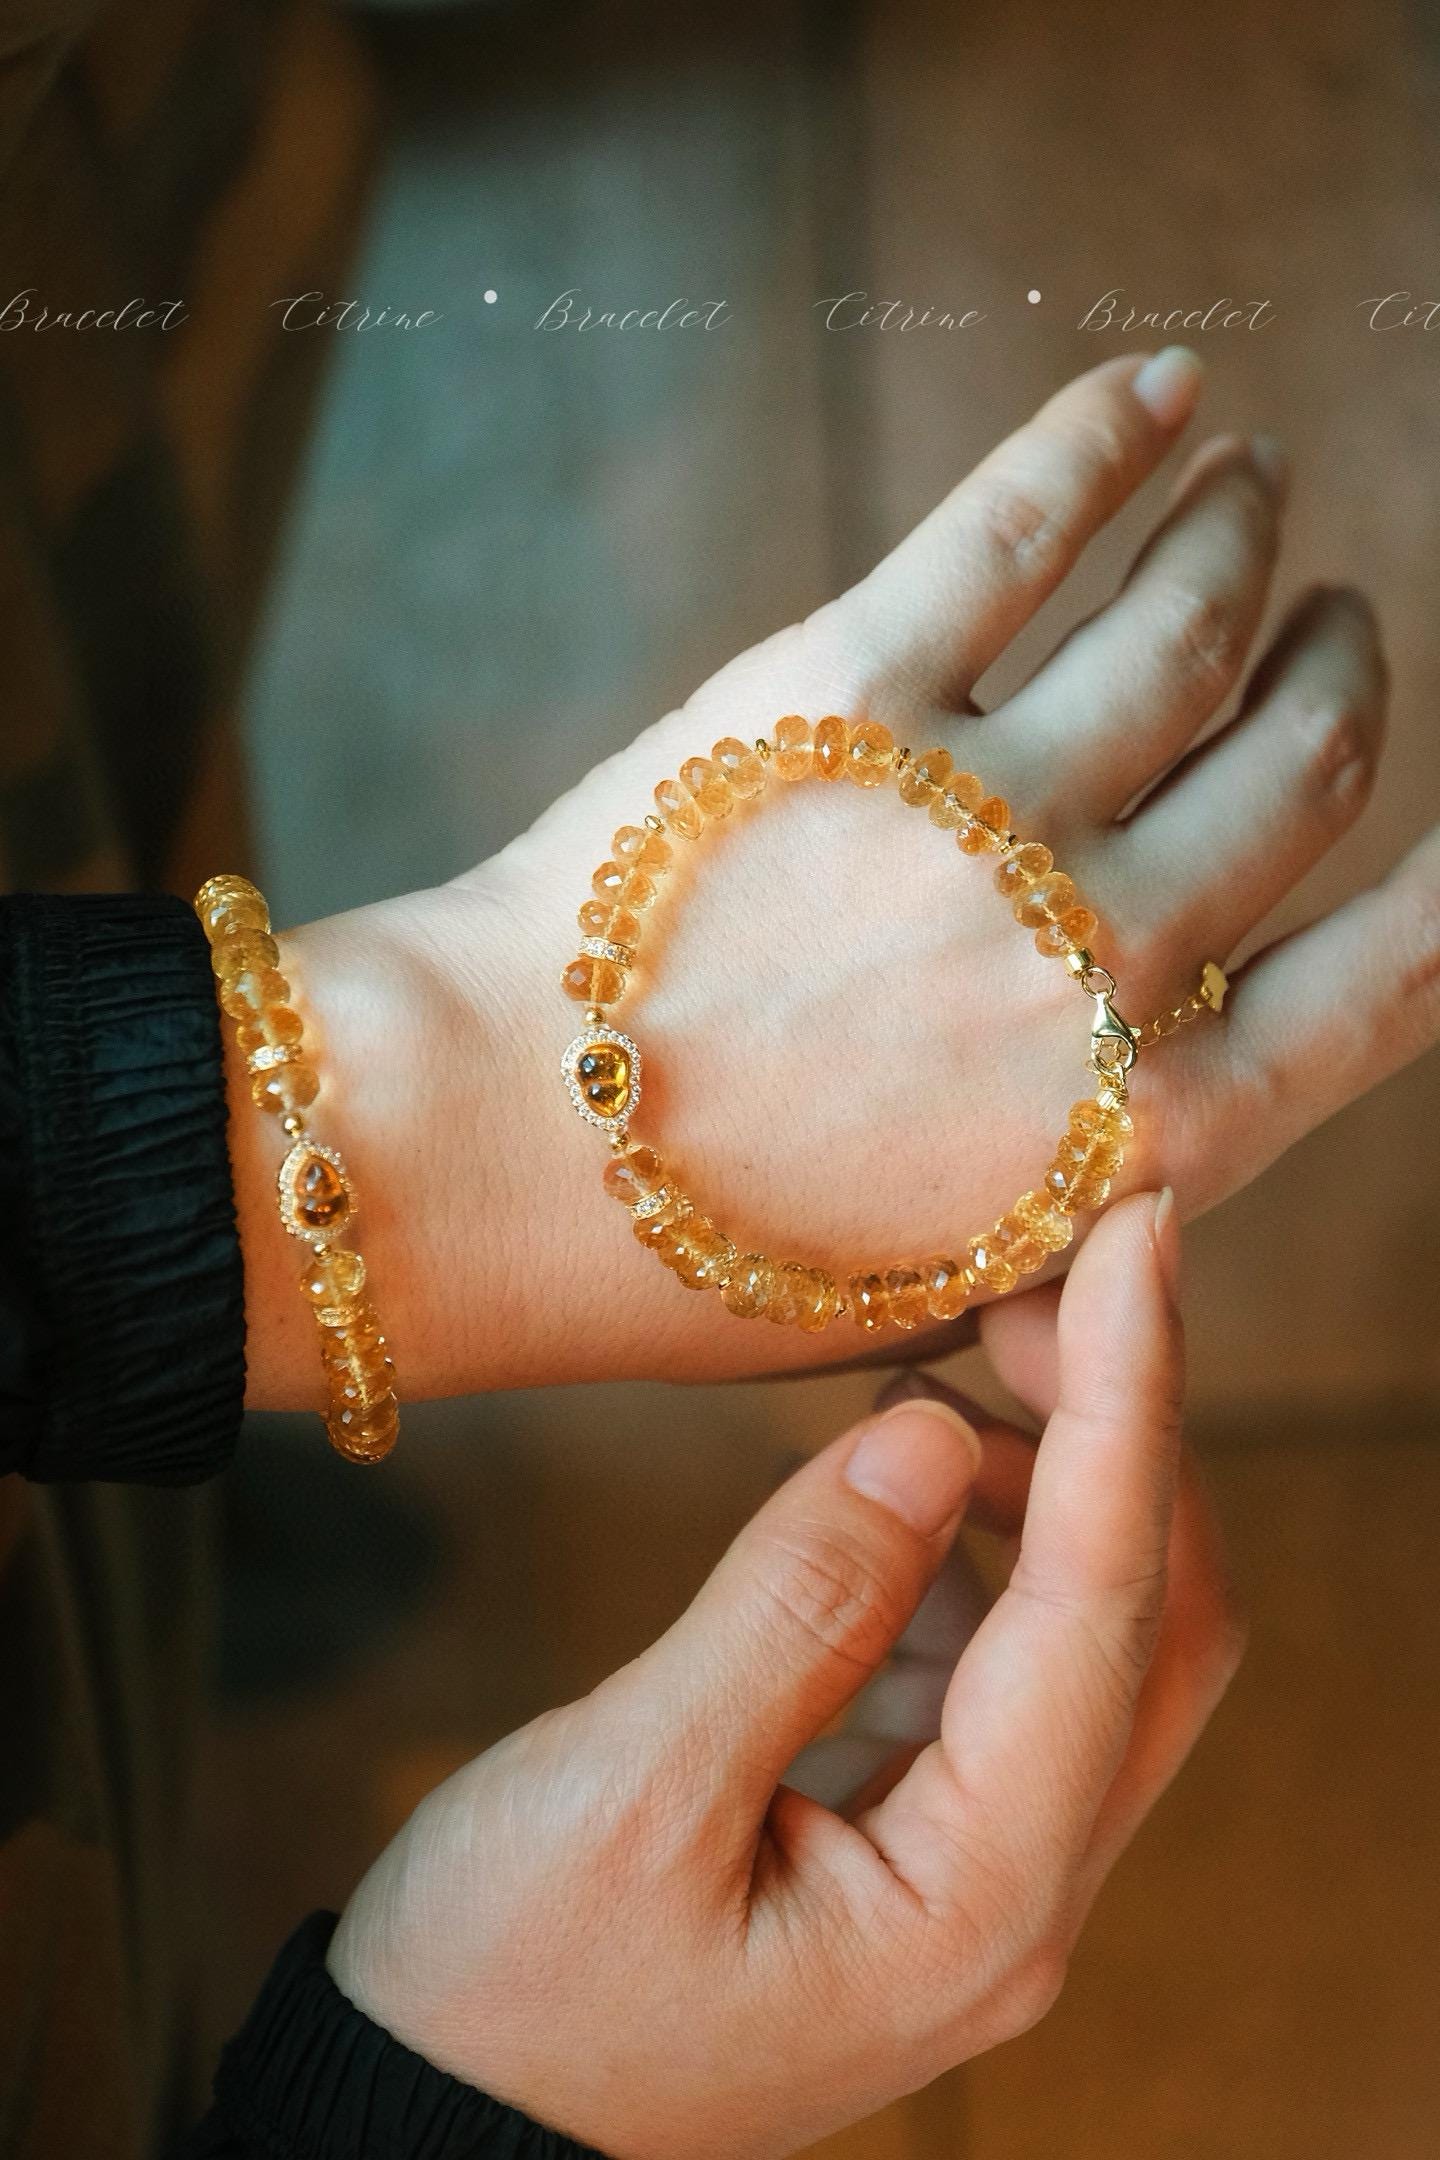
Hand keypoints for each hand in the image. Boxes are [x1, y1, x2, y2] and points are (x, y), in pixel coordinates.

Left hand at [235, 348, 1438, 1403]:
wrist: (486, 1159)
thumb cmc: (696, 1260)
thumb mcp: (943, 1299)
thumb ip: (1085, 1222)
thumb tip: (1168, 1157)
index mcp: (1151, 1133)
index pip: (1395, 974)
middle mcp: (1113, 962)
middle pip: (1312, 760)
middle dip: (1342, 675)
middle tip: (1331, 624)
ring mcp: (991, 809)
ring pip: (1196, 616)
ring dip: (1248, 533)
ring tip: (1256, 485)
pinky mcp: (849, 681)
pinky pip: (1029, 518)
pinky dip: (1116, 436)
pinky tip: (1167, 391)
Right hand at [326, 1194, 1241, 2159]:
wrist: (437, 2122)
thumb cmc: (508, 1984)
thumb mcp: (633, 1785)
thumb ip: (798, 1607)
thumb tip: (929, 1436)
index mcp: (973, 1903)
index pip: (1107, 1612)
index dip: (1129, 1403)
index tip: (1135, 1234)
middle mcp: (1015, 1898)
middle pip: (1154, 1631)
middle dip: (1119, 1436)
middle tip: (1034, 1278)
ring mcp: (975, 1878)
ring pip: (1092, 1645)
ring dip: (1053, 1487)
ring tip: (947, 1363)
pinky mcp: (918, 1845)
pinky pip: (1003, 1671)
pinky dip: (979, 1550)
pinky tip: (898, 1479)